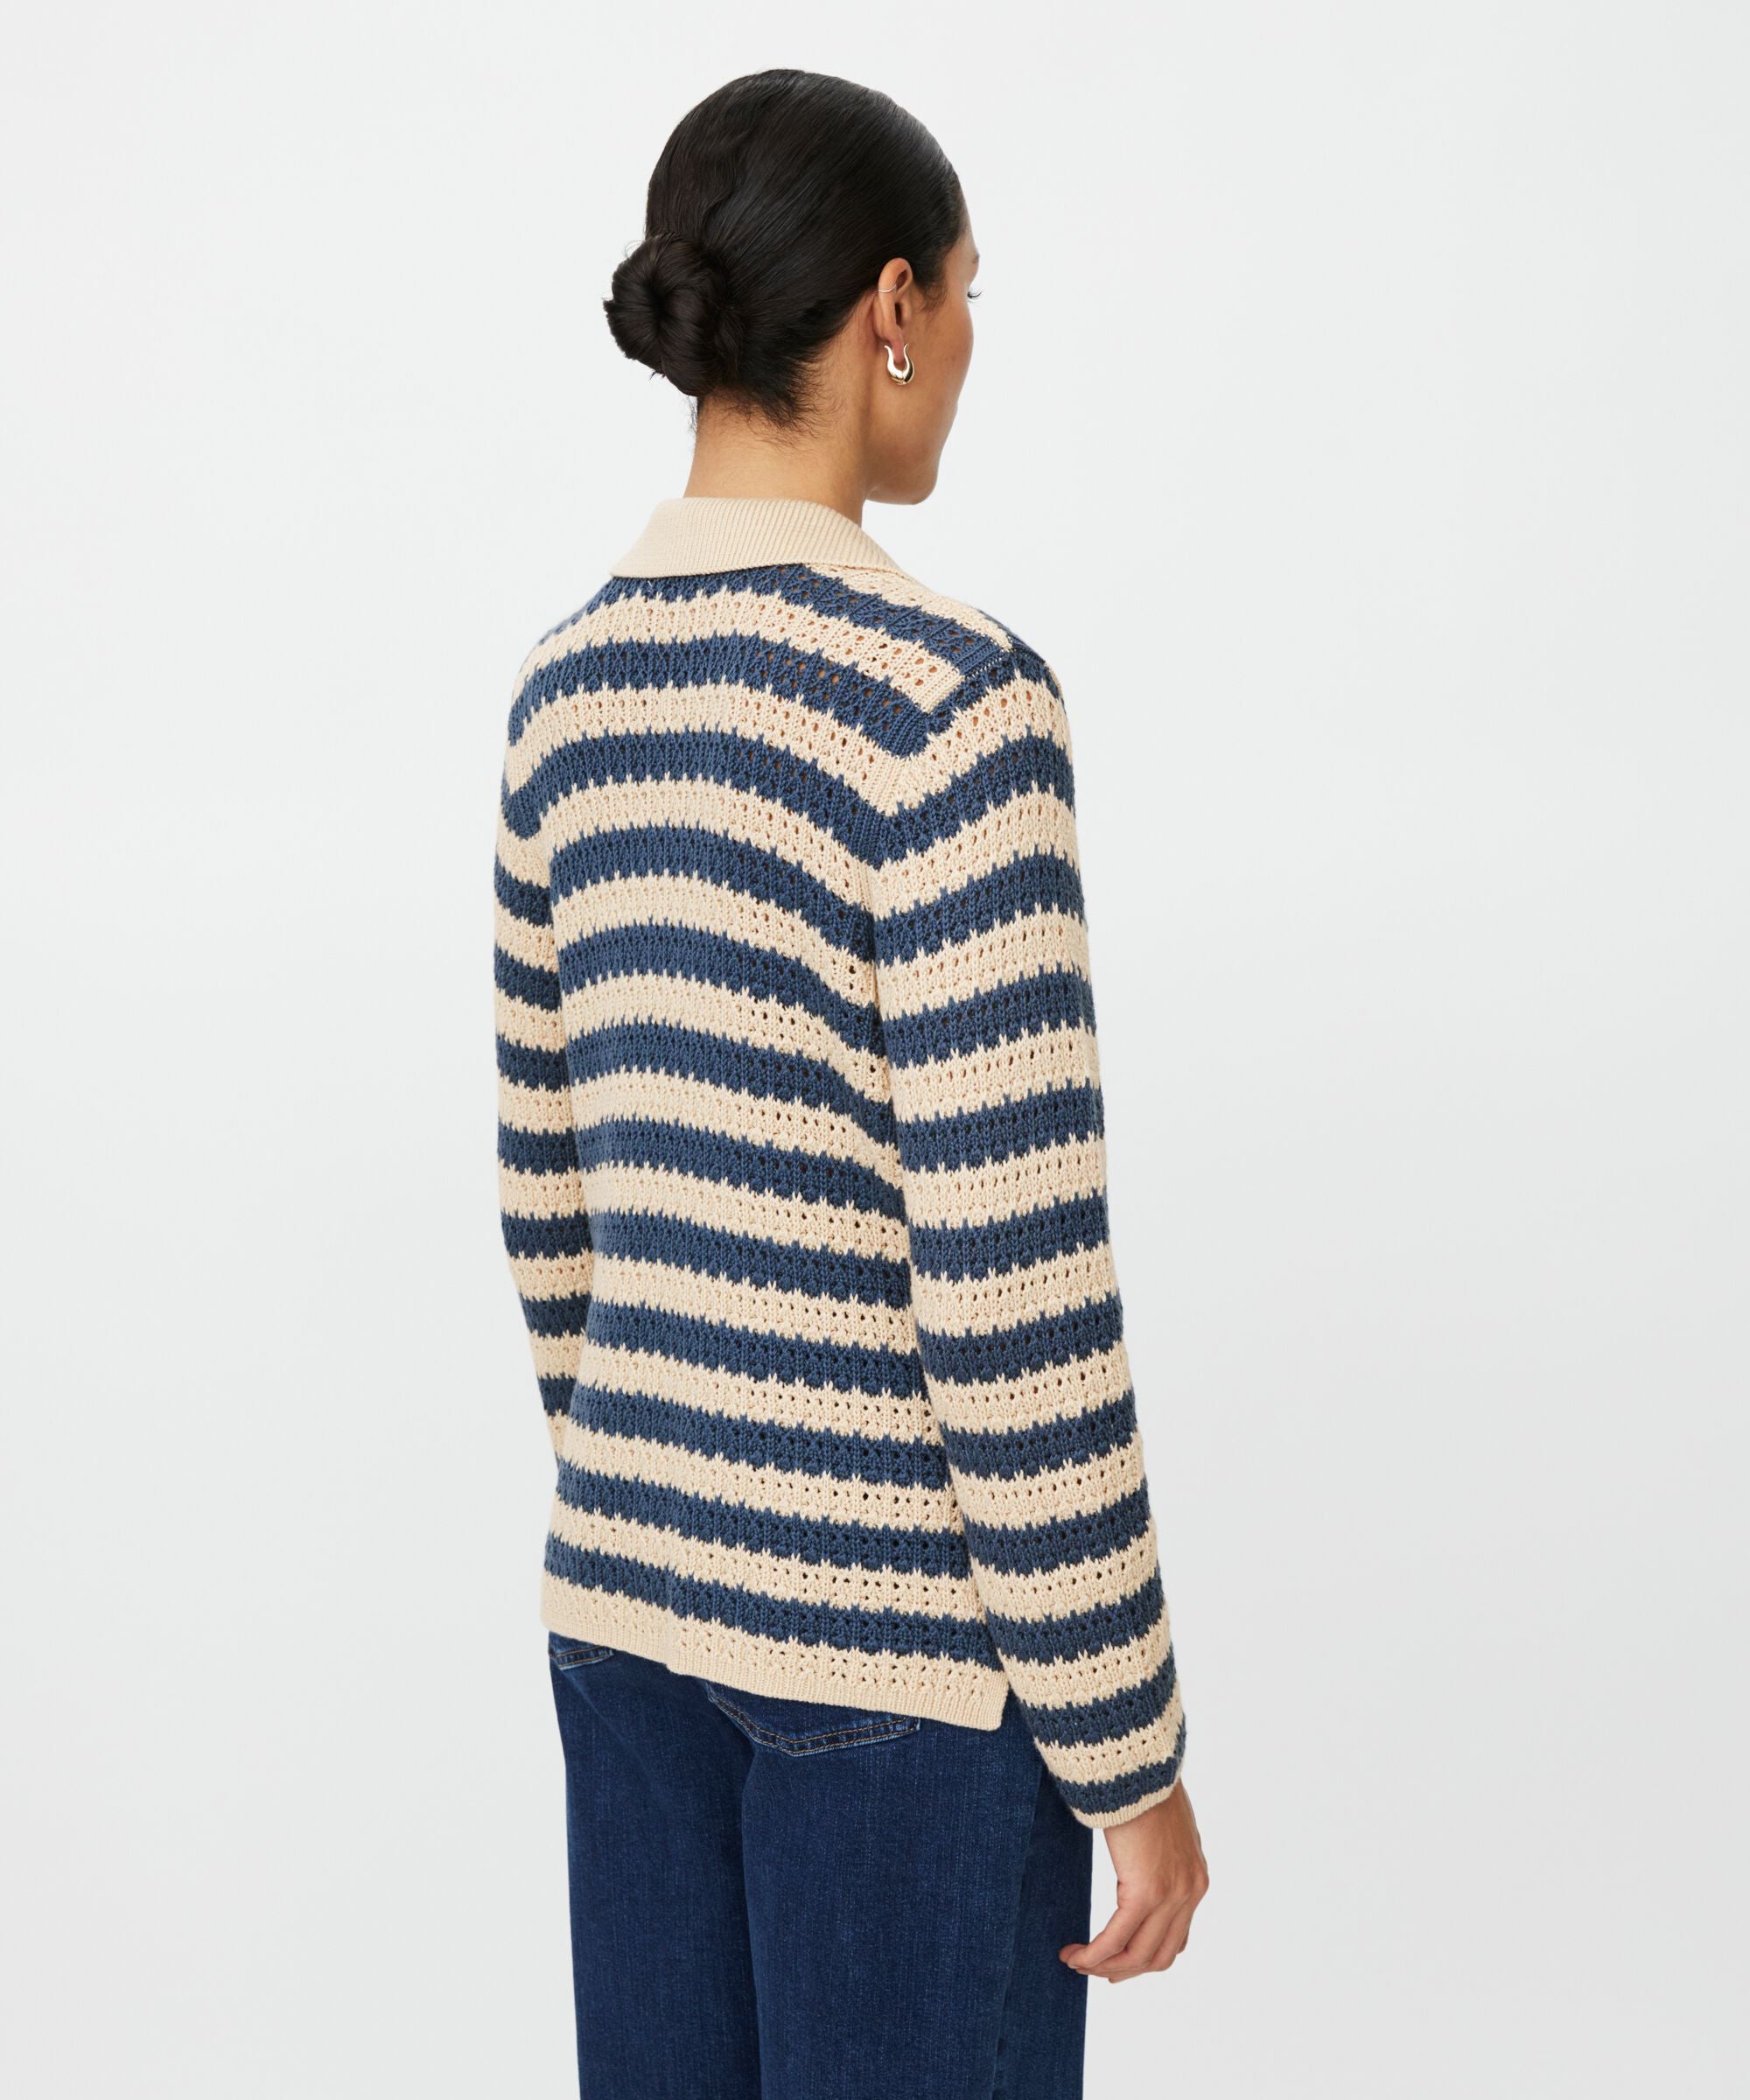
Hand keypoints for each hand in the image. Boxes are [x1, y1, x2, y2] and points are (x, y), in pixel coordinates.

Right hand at [1059, 1783, 1208, 1981]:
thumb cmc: (1145, 1785)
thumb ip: (1159, 1853)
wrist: (1142, 1766)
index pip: (1176, 1938)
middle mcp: (1189, 1893)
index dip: (1145, 1957)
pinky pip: (1117, 1939)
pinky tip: (1074, 1955)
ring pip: (1138, 1955)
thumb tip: (1141, 1858)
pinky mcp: (1145, 1892)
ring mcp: (1171, 1895)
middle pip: (1159, 1956)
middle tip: (1095, 1970)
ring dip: (1105, 1966)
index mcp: (1195, 1880)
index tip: (1117, 1961)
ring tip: (1076, 1962)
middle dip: (1124, 1969)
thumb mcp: (1162, 1827)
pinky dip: (1094, 1954)